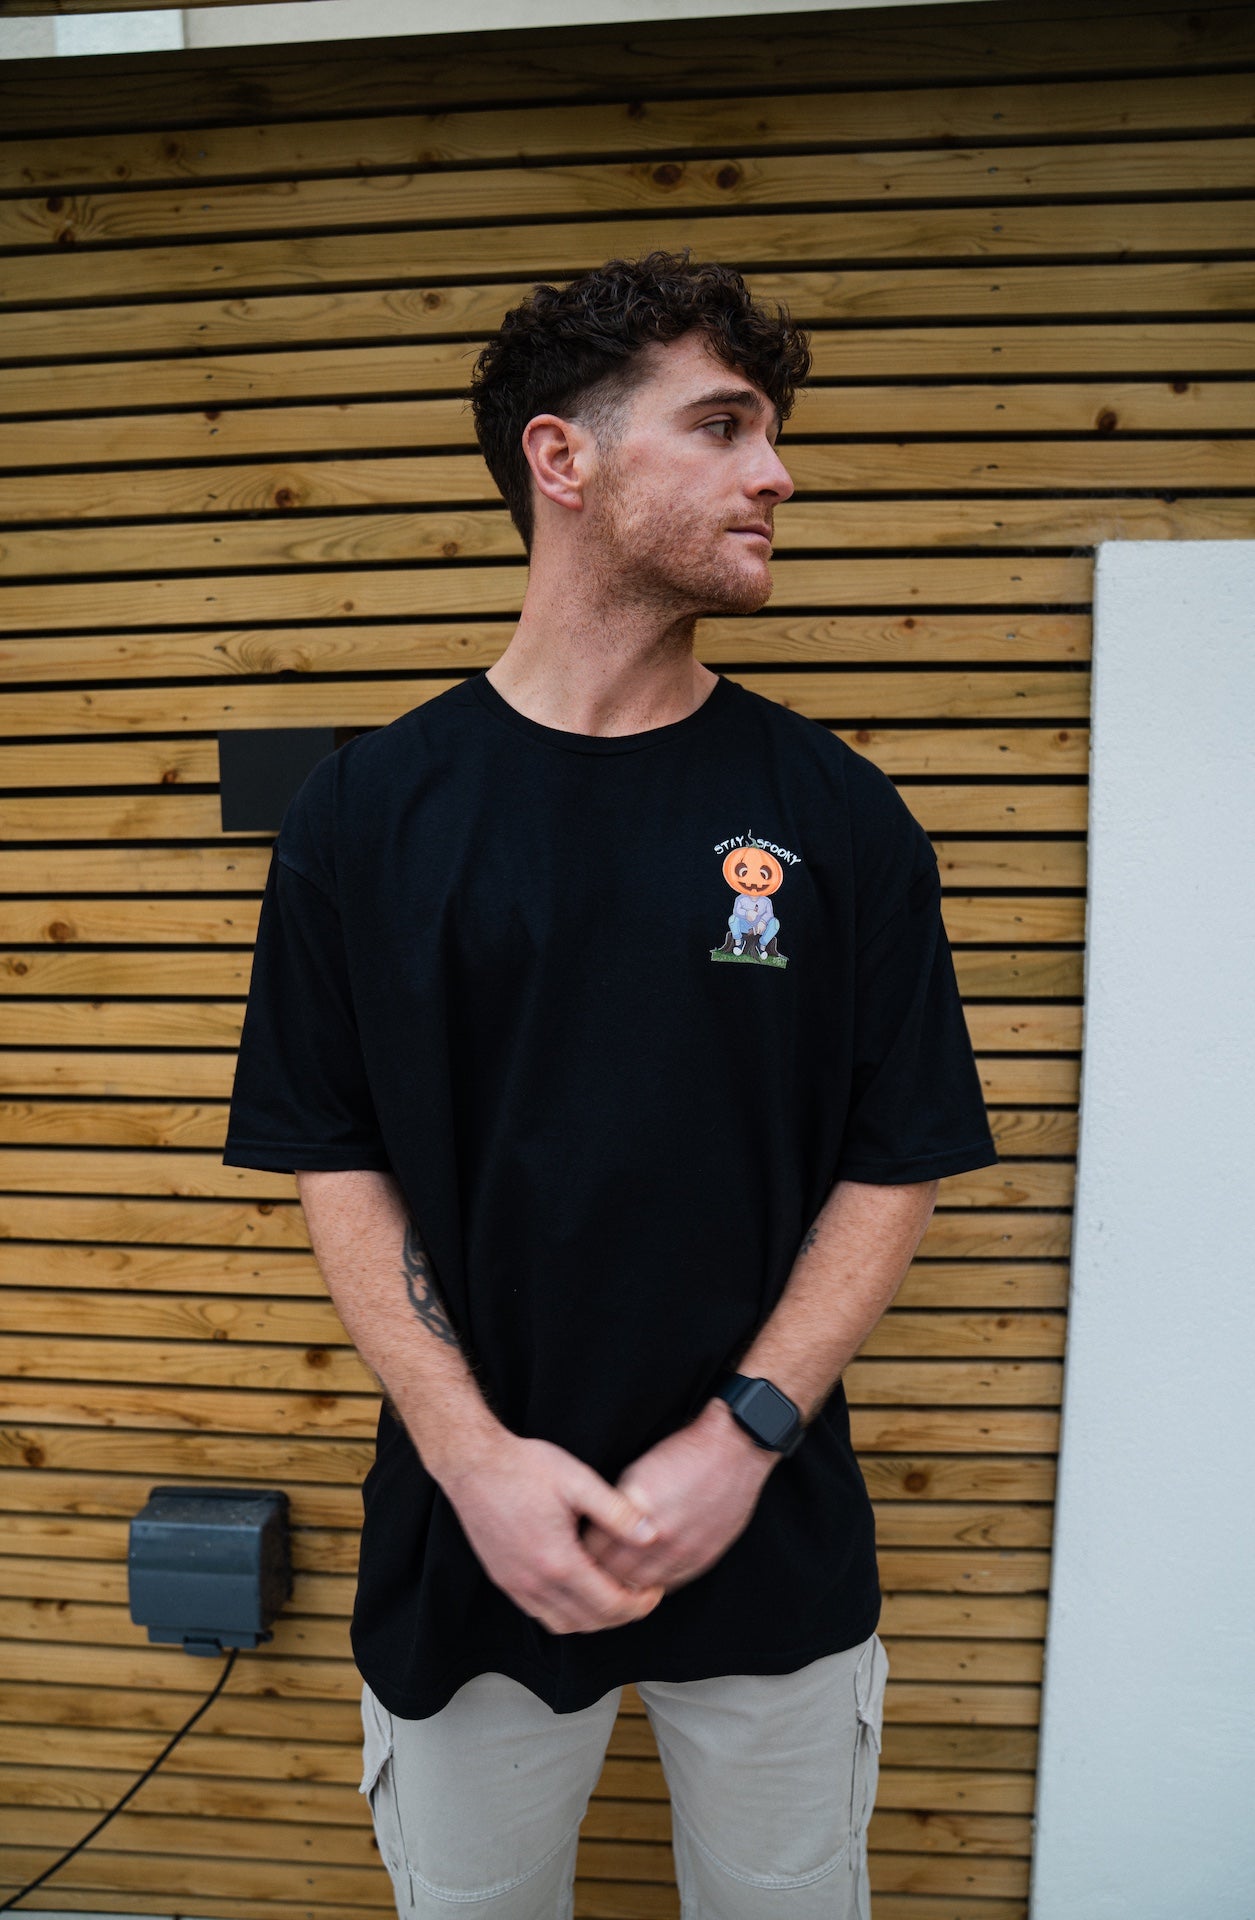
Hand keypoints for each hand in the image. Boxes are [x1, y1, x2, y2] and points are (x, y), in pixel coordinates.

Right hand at [438, 1431, 666, 1634]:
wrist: (473, 1462)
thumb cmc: (525, 1467)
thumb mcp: (578, 1481)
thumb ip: (617, 1512)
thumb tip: (651, 1535)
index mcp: (559, 1560)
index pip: (609, 1604)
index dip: (639, 1604)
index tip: (654, 1591)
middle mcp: (536, 1582)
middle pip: (589, 1622)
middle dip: (622, 1615)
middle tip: (641, 1596)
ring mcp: (516, 1585)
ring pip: (563, 1624)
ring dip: (593, 1619)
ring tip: (613, 1596)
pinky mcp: (504, 1579)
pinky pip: (539, 1614)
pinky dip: (566, 1614)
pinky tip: (578, 1592)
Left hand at [582, 1400, 775, 1594]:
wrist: (733, 1450)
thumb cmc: (684, 1452)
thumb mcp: (637, 1471)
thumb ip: (616, 1506)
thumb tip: (596, 1530)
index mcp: (635, 1505)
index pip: (593, 1547)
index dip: (581, 1551)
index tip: (576, 1550)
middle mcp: (657, 1532)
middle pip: (612, 1571)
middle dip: (597, 1572)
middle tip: (588, 1569)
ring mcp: (681, 1548)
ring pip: (639, 1583)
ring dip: (624, 1583)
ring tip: (614, 1578)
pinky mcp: (701, 1557)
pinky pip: (668, 1584)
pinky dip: (653, 1583)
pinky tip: (645, 1575)